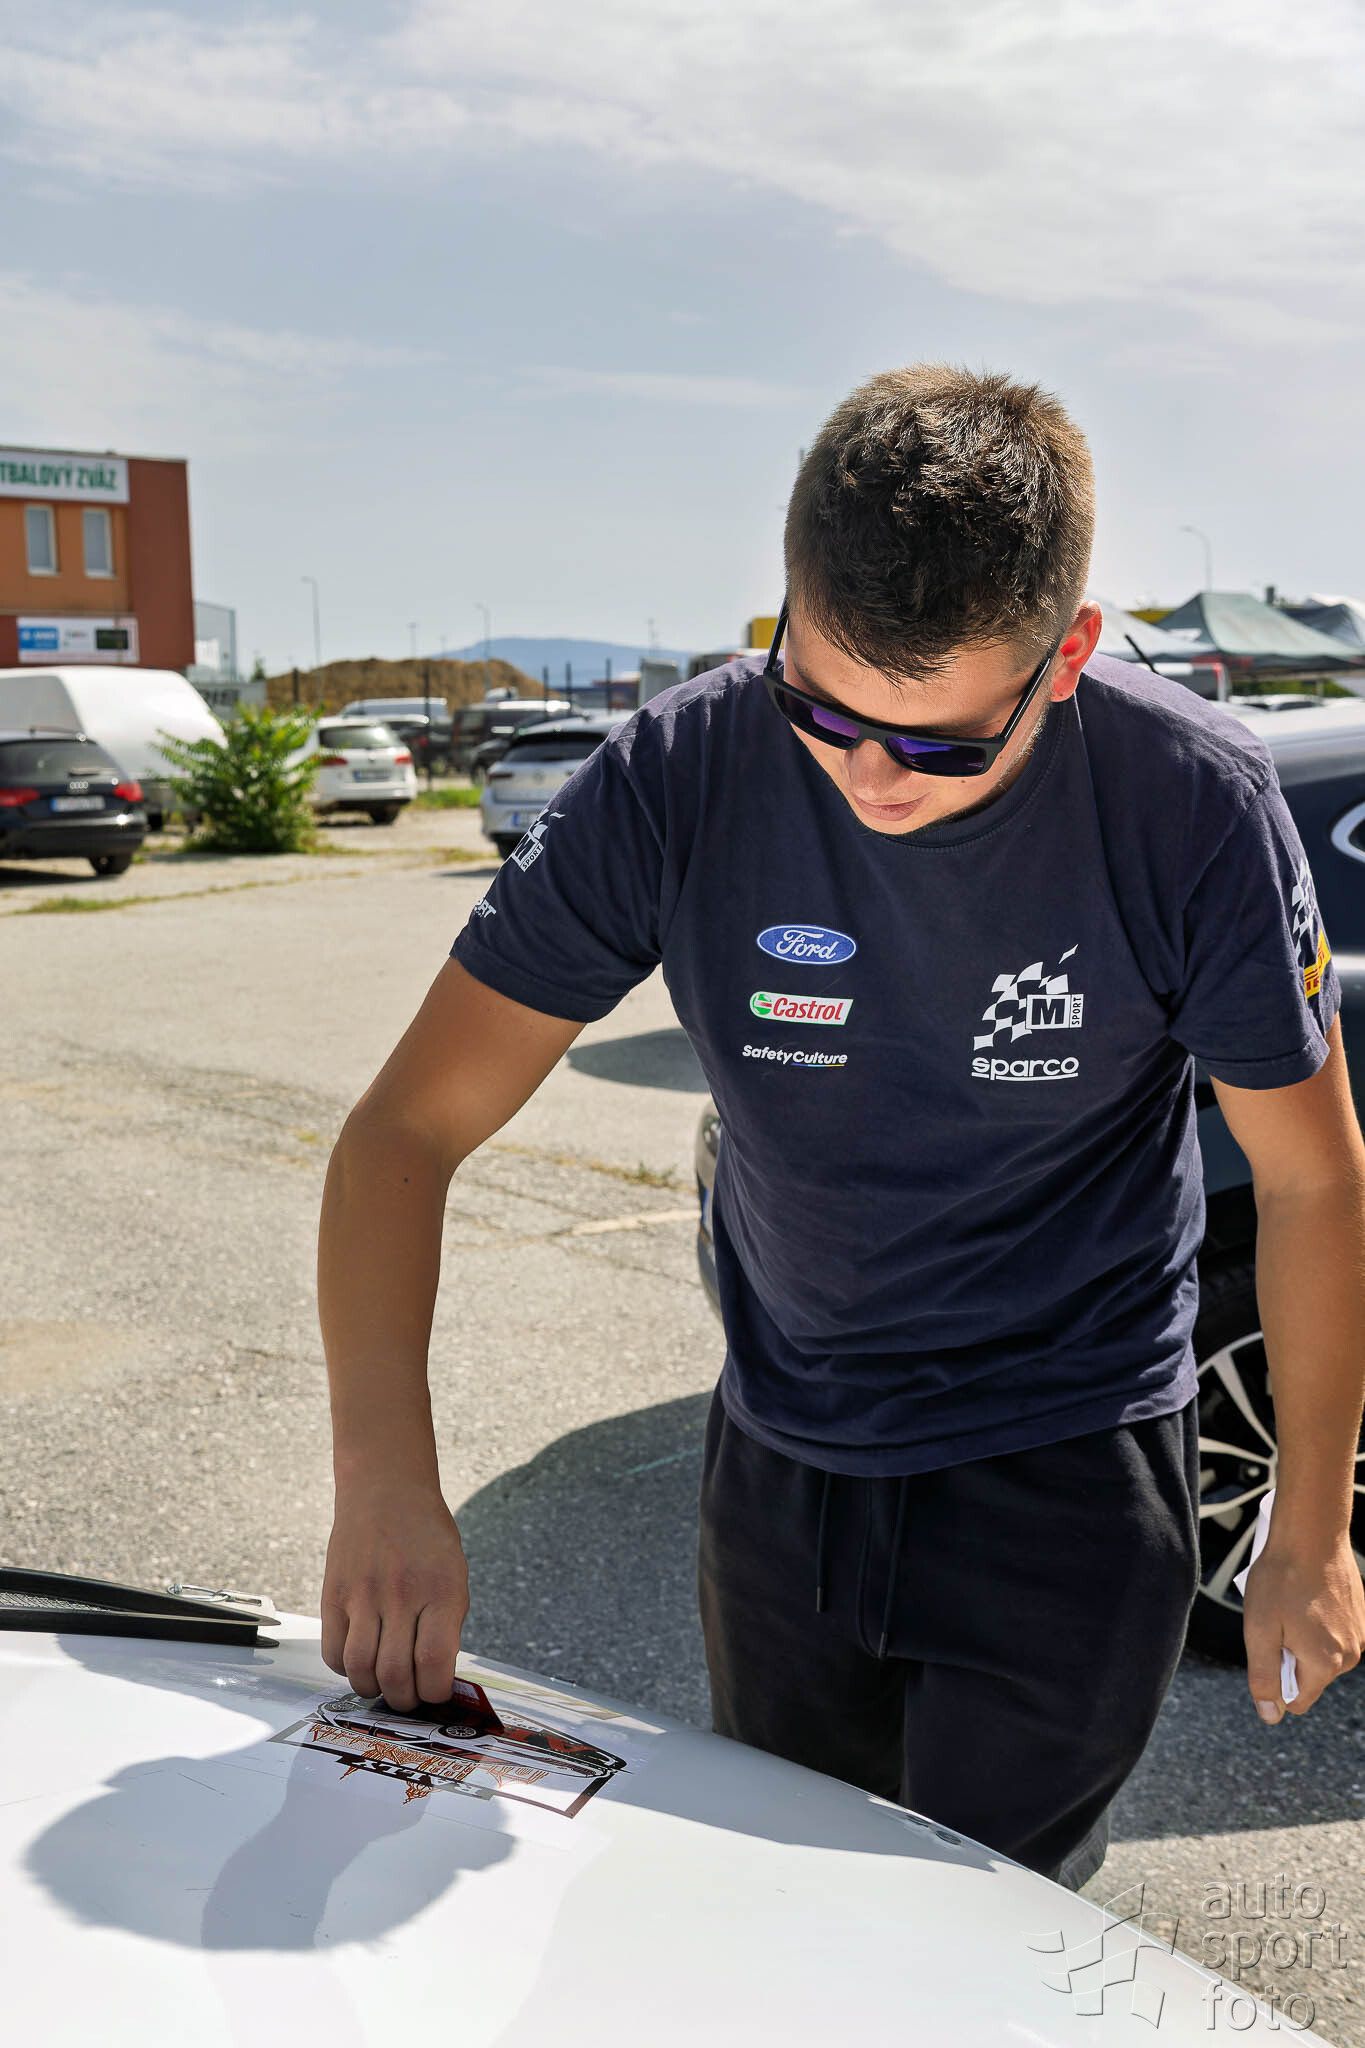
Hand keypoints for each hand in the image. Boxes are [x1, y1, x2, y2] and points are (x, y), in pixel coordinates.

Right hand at [321, 1480, 469, 1709]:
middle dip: (404, 1700)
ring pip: (360, 1670)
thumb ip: (446, 1623)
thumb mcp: (454, 1574)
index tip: (435, 1693)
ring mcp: (363, 1595)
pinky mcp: (334, 1595)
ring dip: (373, 1689)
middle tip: (408, 1696)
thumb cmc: (426, 1535)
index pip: (435, 1664)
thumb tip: (435, 1676)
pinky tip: (360, 1659)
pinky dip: (346, 1669)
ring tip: (383, 1683)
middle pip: (395, 1675)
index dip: (435, 1693)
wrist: (386, 1490)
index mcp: (441, 1591)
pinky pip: (333, 1652)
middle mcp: (401, 1595)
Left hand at [1243, 1533, 1364, 1723]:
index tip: (1268, 1646)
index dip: (1275, 1680)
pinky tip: (1308, 1595)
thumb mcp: (1259, 1630)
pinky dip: (1318, 1621)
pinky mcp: (1361, 1615)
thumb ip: (1264, 1677)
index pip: (1298, 1700)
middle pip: (1310, 1675)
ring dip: (1304, 1637)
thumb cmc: (1281, 1578)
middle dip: (1290, 1655)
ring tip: (1292, 1605)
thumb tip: (1270, 1715)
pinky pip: (1334, 1631)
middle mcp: (1350, 1655)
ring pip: (1323, 1652)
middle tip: (1277, 1620)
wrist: (1311, 1533)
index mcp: (1325, 1664)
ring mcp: (1360, 1634)